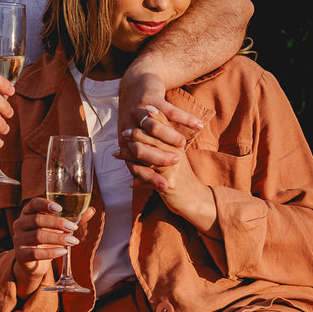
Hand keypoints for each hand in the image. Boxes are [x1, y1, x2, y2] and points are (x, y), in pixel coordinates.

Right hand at [10, 197, 95, 293]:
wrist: (33, 262)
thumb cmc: (47, 239)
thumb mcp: (58, 228)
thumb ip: (73, 219)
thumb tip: (91, 210)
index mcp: (28, 213)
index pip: (33, 204)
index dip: (45, 204)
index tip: (60, 208)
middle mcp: (20, 224)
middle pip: (37, 220)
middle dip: (57, 223)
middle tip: (73, 228)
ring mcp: (18, 240)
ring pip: (37, 236)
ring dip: (57, 239)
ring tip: (73, 242)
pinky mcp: (20, 255)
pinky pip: (35, 253)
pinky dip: (51, 253)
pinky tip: (63, 252)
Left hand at [116, 71, 202, 190]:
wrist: (137, 82)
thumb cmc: (137, 118)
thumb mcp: (132, 138)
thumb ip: (135, 160)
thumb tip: (134, 185)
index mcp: (125, 140)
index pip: (134, 163)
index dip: (148, 176)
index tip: (166, 186)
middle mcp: (129, 126)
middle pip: (142, 149)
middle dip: (159, 159)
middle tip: (176, 164)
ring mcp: (140, 113)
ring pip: (155, 130)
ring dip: (170, 138)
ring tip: (183, 145)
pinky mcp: (152, 99)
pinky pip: (170, 111)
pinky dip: (185, 119)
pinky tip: (199, 125)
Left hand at [119, 107, 214, 231]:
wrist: (195, 199)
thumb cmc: (183, 180)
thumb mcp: (176, 160)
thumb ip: (165, 148)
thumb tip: (150, 138)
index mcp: (177, 145)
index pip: (164, 126)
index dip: (153, 117)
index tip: (141, 112)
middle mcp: (175, 152)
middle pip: (155, 136)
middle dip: (137, 133)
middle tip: (124, 132)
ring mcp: (171, 165)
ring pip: (147, 152)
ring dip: (130, 152)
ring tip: (117, 152)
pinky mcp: (166, 180)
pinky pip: (145, 173)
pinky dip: (133, 172)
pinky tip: (126, 177)